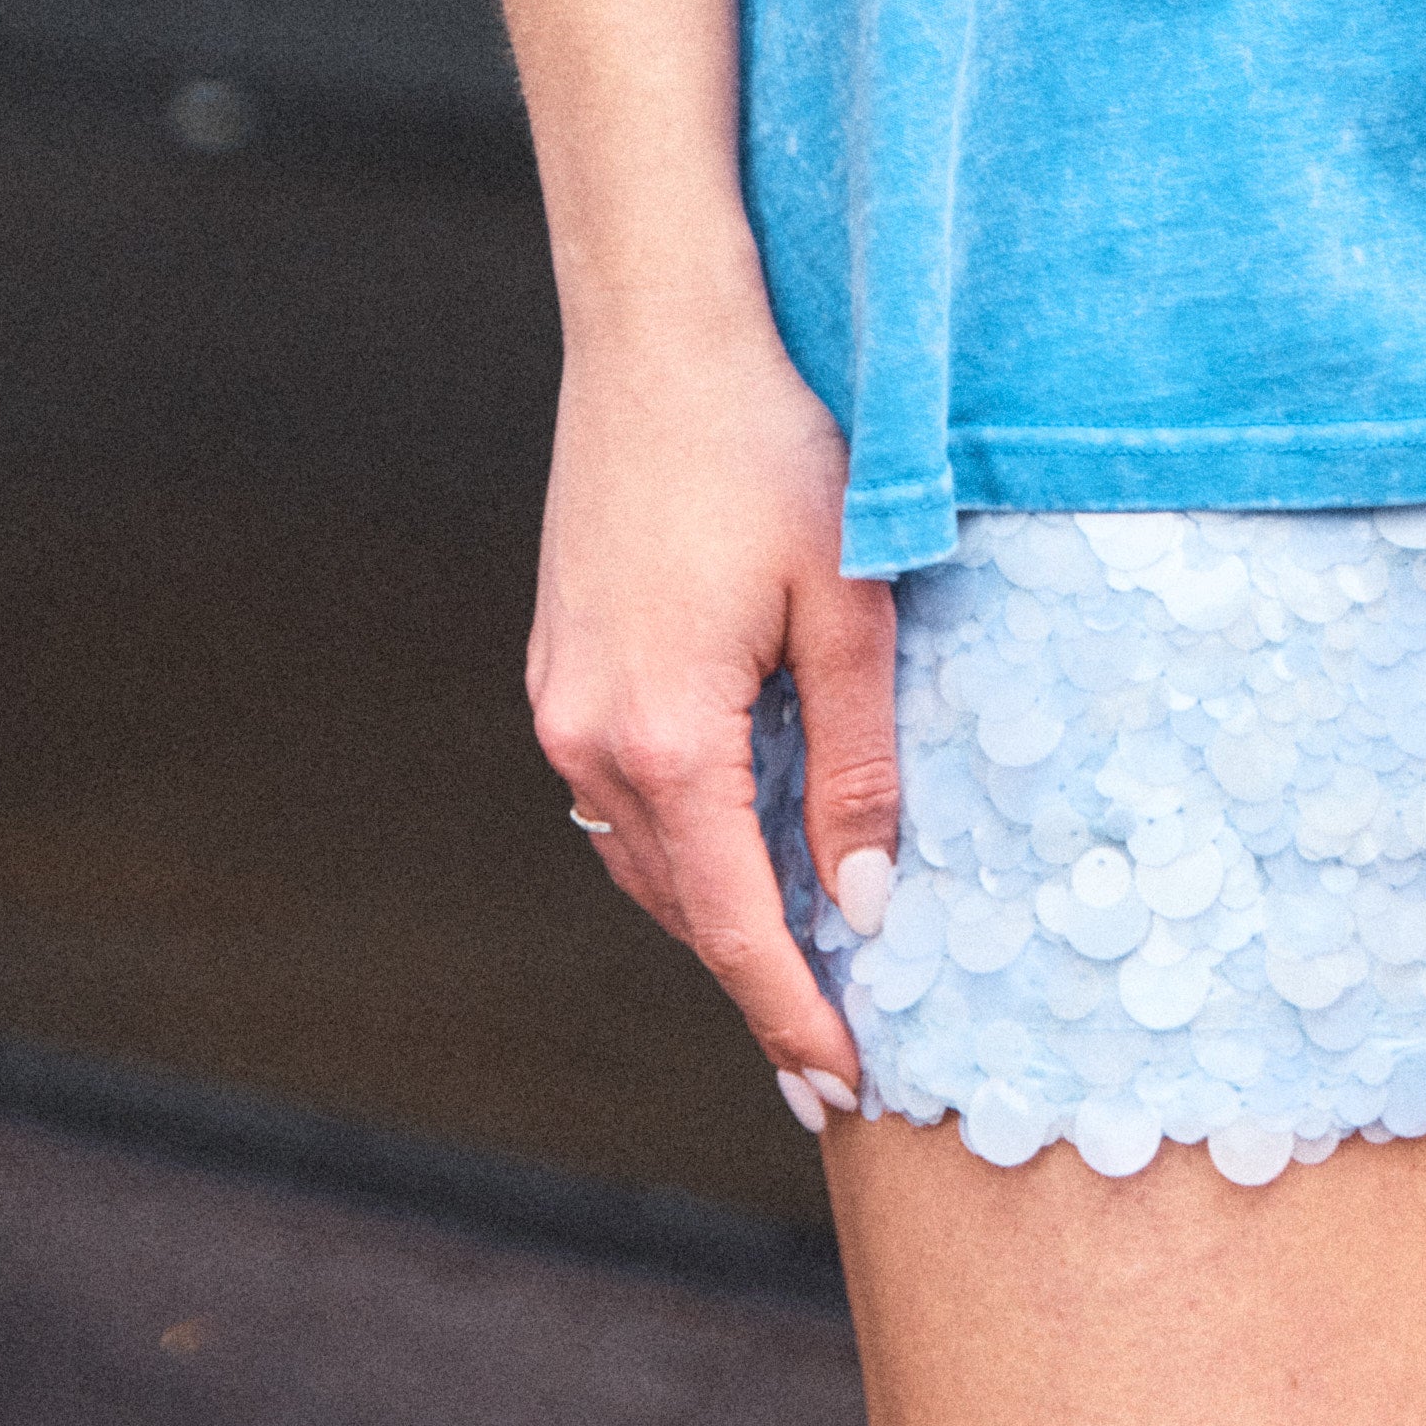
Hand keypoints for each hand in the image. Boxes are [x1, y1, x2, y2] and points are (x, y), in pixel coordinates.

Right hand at [528, 303, 897, 1121]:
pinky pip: (622, 794)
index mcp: (664, 738)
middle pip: (683, 903)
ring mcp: (561, 704)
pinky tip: (743, 837)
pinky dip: (684, 836)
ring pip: (646, 854)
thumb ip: (856, 765)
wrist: (661, 334)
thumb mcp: (847, 605)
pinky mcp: (561, 667)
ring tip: (800, 959)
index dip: (791, 1014)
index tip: (841, 1091)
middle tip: (834, 1052)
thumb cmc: (770, 446)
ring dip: (718, 907)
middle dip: (758, 977)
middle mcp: (589, 740)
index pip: (733, 925)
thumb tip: (864, 905)